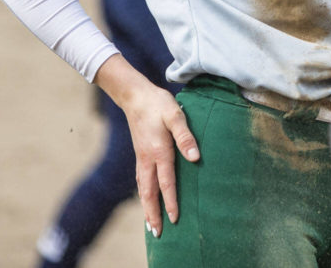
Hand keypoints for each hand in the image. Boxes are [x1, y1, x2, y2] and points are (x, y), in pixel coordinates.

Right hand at [95, 55, 200, 234]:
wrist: (135, 96)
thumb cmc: (158, 104)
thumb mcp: (175, 115)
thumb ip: (185, 136)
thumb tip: (195, 158)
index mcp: (158, 151)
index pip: (166, 182)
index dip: (171, 201)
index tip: (174, 219)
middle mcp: (147, 158)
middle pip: (149, 192)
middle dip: (153, 213)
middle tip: (157, 233)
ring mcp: (141, 157)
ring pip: (142, 189)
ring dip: (146, 207)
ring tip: (150, 224)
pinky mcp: (140, 154)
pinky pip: (140, 181)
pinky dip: (143, 195)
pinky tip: (146, 199)